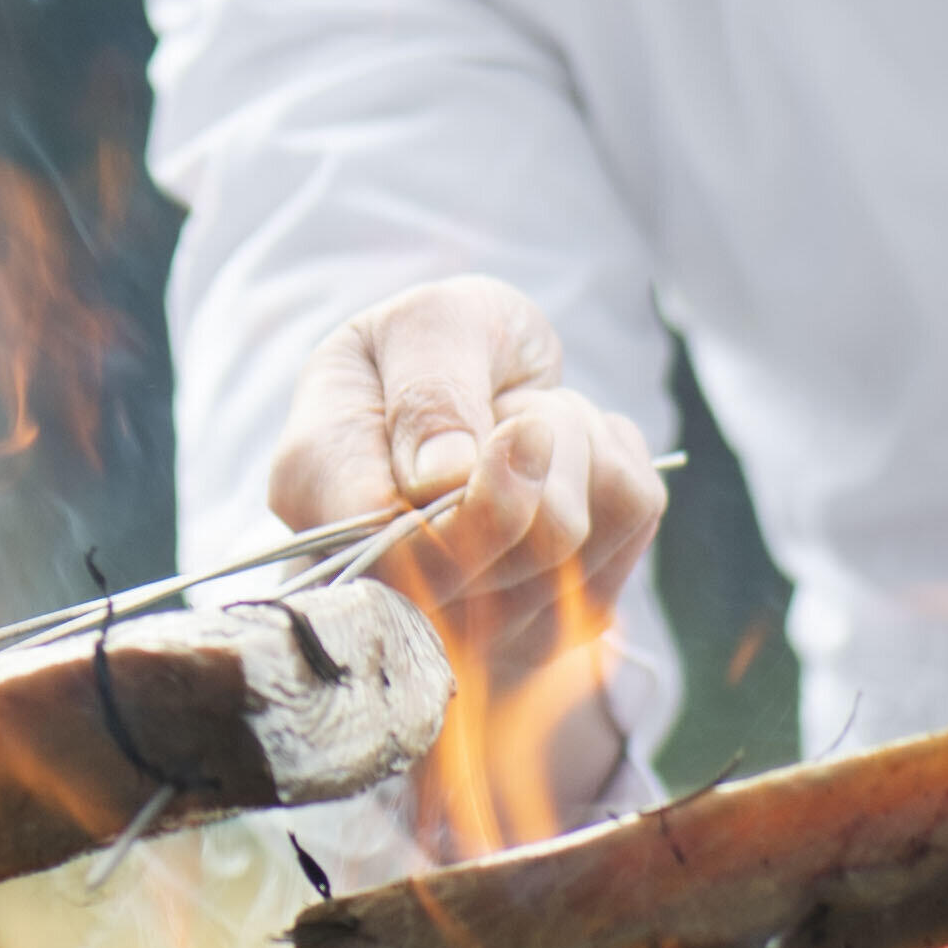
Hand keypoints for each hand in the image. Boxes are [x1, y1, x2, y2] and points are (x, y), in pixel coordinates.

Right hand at [265, 278, 664, 743]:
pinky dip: (613, 461)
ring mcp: (469, 621)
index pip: (402, 562)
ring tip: (529, 422)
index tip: (521, 427)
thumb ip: (427, 389)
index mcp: (318, 495)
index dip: (482, 508)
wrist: (474, 378)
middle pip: (509, 561)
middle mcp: (382, 582)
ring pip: (573, 541)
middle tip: (516, 405)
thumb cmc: (435, 346)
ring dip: (577, 447)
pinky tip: (566, 456)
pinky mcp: (551, 618)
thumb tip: (441, 479)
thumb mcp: (424, 325)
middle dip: (543, 446)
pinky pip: (629, 526)